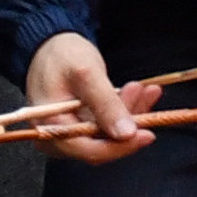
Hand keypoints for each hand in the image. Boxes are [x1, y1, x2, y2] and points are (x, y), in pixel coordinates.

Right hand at [22, 30, 161, 163]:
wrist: (49, 45)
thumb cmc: (60, 55)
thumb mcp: (85, 72)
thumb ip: (104, 103)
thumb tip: (126, 134)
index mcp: (50, 127)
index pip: (89, 150)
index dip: (119, 146)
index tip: (146, 134)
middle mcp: (58, 137)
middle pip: (102, 144)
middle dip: (128, 122)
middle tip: (145, 94)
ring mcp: (71, 133)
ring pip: (109, 135)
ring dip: (131, 113)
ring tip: (146, 89)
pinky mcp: (82, 126)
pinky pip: (108, 126)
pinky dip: (125, 110)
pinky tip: (141, 92)